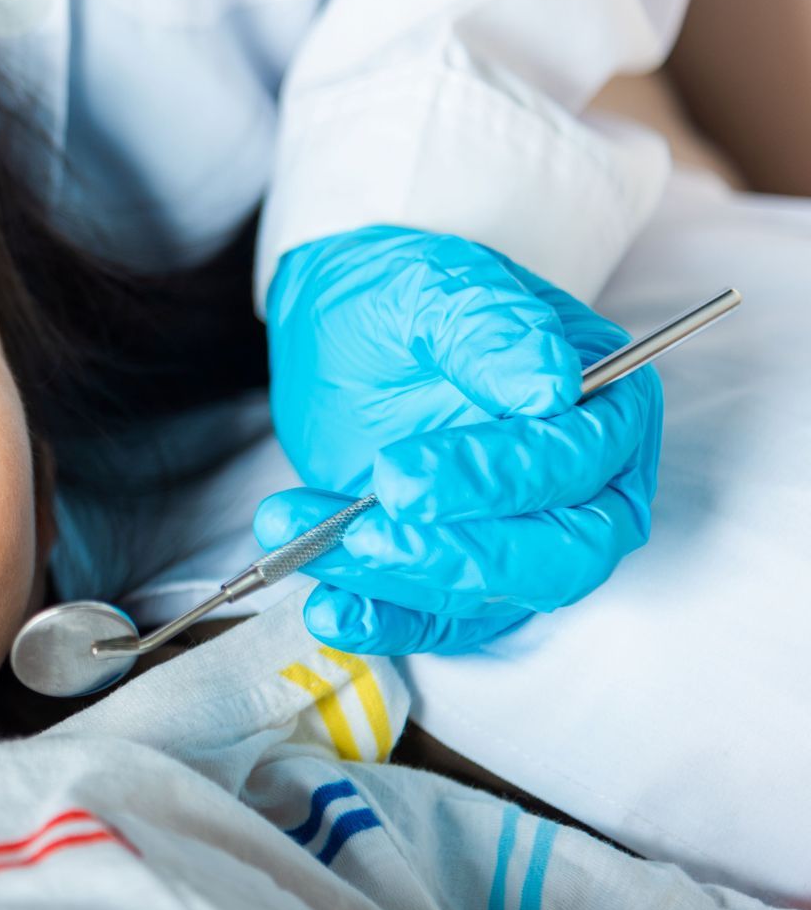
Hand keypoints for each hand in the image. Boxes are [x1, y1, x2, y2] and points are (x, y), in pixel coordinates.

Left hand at [258, 227, 662, 653]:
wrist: (349, 323)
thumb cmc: (409, 295)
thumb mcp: (436, 286)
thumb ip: (490, 328)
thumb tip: (551, 384)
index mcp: (606, 405)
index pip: (573, 462)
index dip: (494, 477)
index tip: (397, 472)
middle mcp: (587, 487)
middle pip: (558, 553)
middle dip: (457, 551)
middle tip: (362, 528)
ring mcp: (528, 538)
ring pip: (492, 594)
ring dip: (394, 580)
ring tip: (302, 542)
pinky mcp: (466, 575)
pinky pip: (440, 622)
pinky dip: (383, 623)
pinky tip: (326, 608)